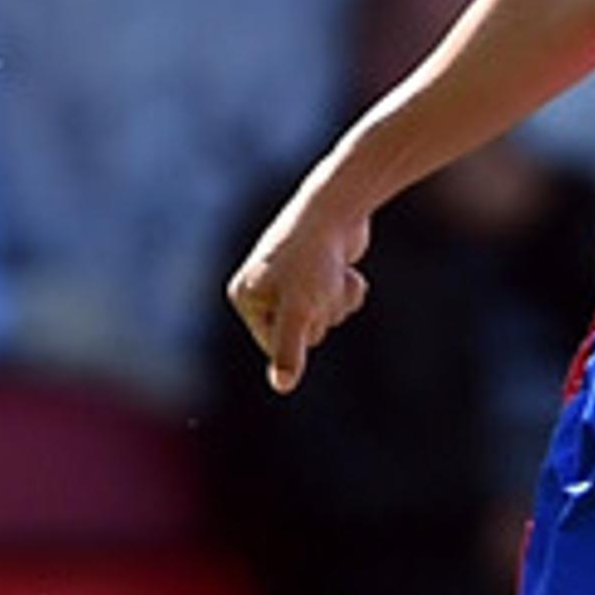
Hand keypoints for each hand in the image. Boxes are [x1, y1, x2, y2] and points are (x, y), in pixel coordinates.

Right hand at [225, 196, 372, 392]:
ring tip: (335, 273)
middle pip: (304, 332)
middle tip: (321, 286)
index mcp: (245, 297)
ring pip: (325, 316)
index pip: (275, 346)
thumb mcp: (300, 310)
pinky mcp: (321, 271)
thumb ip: (289, 350)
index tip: (305, 308)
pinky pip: (338, 299)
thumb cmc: (313, 259)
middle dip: (323, 315)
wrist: (339, 207)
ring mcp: (293, 279)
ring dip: (339, 301)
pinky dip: (349, 289)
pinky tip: (347, 269)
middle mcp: (264, 288)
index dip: (301, 333)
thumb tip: (281, 386)